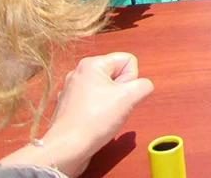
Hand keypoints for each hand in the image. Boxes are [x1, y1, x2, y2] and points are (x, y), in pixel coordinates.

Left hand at [40, 53, 153, 175]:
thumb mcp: (129, 98)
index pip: (128, 60)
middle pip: (116, 74)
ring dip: (110, 102)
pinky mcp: (67, 107)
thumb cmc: (95, 120)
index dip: (131, 79)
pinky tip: (93, 122)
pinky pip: (92, 101)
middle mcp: (78, 73)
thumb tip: (143, 87)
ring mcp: (70, 90)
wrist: (66, 149)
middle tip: (114, 107)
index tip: (120, 96)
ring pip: (105, 89)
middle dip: (121, 91)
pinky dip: (97, 111)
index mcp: (91, 64)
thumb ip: (144, 85)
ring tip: (103, 117)